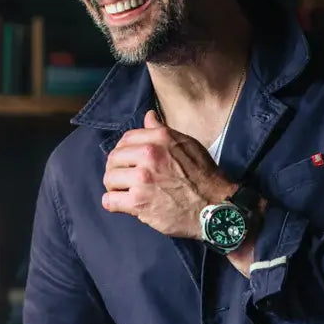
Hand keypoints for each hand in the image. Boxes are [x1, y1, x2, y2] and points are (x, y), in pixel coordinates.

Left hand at [102, 110, 234, 239]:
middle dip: (116, 169)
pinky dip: (113, 203)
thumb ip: (163, 131)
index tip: (128, 162)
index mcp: (159, 139)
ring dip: (113, 187)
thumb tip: (148, 116)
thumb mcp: (188, 145)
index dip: (124, 151)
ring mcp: (142, 180)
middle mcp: (148, 156)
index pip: (126, 139)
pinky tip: (122, 205)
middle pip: (113, 158)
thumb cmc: (204, 176)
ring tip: (123, 192)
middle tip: (124, 179)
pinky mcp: (138, 203)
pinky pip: (110, 201)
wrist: (214, 207)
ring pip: (109, 179)